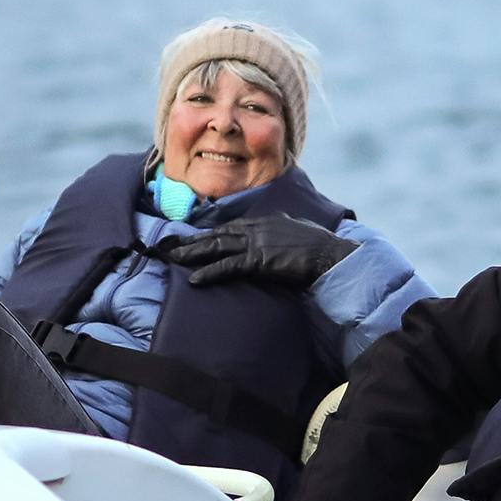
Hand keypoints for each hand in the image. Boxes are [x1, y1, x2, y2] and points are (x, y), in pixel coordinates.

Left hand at [161, 216, 355, 287]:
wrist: (330, 254)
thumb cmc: (320, 246)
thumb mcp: (298, 231)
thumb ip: (283, 231)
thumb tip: (279, 234)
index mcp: (266, 221)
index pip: (231, 227)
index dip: (210, 234)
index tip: (193, 239)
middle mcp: (257, 228)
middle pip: (217, 234)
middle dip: (192, 240)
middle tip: (170, 246)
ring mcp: (256, 242)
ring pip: (216, 246)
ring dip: (192, 253)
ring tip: (172, 260)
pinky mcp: (258, 260)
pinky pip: (228, 266)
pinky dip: (209, 272)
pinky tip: (194, 280)